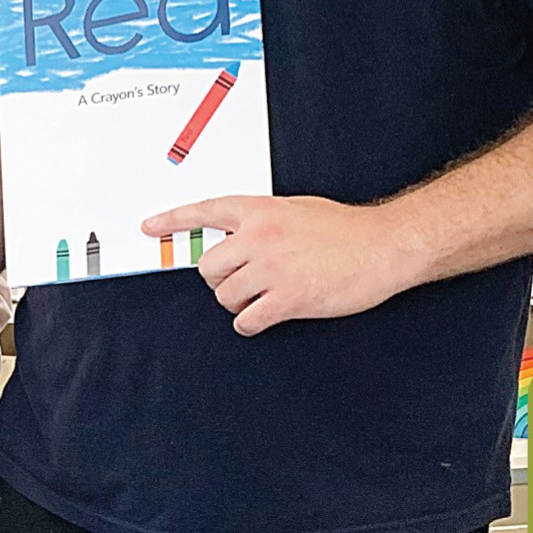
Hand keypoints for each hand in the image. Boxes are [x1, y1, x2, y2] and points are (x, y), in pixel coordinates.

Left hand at [143, 194, 414, 336]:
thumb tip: (236, 239)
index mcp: (259, 211)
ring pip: (225, 296)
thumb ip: (262, 221)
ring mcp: (272, 269)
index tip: (149, 227)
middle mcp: (259, 237)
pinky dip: (250, 324)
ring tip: (260, 298)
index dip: (172, 220)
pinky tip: (265, 317)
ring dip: (237, 302)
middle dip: (220, 279)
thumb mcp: (295, 209)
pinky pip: (248, 320)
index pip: (204, 212)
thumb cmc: (344, 228)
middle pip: (207, 268)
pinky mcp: (289, 299)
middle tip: (241, 281)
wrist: (383, 246)